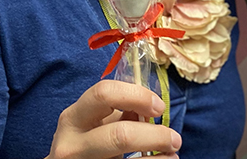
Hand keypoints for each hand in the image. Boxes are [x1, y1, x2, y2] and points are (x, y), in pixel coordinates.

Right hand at [47, 80, 182, 158]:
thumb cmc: (86, 143)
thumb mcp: (95, 124)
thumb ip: (118, 111)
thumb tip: (152, 105)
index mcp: (72, 118)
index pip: (104, 94)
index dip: (137, 96)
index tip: (159, 106)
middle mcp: (71, 145)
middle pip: (121, 135)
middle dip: (156, 135)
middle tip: (174, 139)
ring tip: (172, 155)